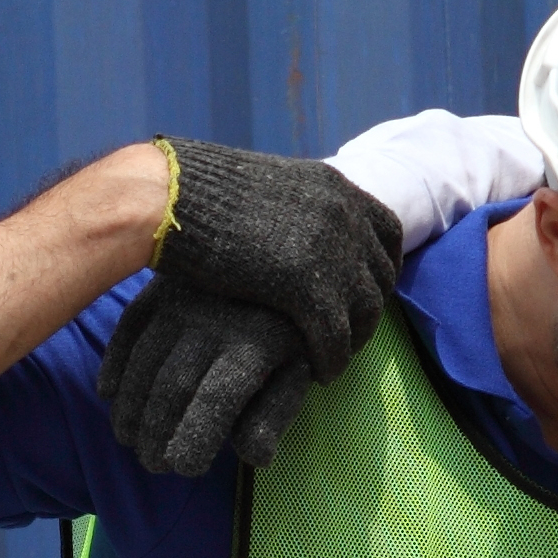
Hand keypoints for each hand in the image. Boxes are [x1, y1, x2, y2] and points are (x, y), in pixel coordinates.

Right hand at [102, 282, 319, 475]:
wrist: (279, 251)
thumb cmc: (289, 328)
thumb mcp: (296, 369)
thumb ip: (275, 413)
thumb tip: (254, 457)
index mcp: (257, 344)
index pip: (216, 400)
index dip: (194, 439)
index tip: (182, 468)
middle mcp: (215, 320)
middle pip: (172, 387)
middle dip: (155, 433)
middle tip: (152, 464)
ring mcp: (182, 300)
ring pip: (143, 363)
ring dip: (129, 409)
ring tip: (129, 440)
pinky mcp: (159, 287)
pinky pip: (127, 330)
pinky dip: (113, 365)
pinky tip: (109, 396)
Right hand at [156, 141, 405, 370]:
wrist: (169, 195)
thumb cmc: (198, 192)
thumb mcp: (263, 187)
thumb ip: (292, 206)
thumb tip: (291, 222)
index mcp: (334, 184)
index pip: (388, 229)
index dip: (383, 264)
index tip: (367, 288)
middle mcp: (342, 213)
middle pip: (383, 274)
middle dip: (369, 308)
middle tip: (349, 334)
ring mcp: (329, 249)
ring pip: (366, 310)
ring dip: (354, 340)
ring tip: (333, 358)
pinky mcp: (306, 287)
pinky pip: (336, 337)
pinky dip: (332, 360)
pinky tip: (319, 374)